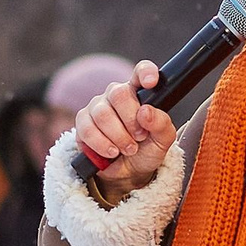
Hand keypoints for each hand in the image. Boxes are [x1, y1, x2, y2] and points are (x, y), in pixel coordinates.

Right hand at [76, 62, 172, 203]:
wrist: (129, 173)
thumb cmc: (147, 150)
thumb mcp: (163, 141)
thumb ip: (161, 124)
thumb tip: (145, 111)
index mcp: (139, 92)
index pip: (141, 71)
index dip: (145, 73)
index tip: (151, 83)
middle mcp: (116, 95)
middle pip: (119, 94)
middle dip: (131, 120)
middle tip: (140, 137)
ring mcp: (97, 107)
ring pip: (102, 114)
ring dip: (118, 136)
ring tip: (128, 149)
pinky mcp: (83, 123)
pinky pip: (87, 129)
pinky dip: (102, 144)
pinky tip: (111, 152)